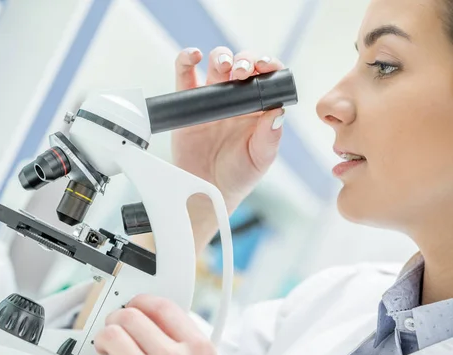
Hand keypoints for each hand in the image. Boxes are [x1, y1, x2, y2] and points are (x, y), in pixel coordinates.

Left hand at [88, 294, 226, 354]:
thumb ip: (186, 340)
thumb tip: (156, 319)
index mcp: (196, 347)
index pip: (162, 306)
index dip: (142, 300)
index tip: (135, 305)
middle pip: (132, 316)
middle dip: (118, 318)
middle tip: (117, 326)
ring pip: (111, 336)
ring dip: (104, 340)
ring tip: (108, 348)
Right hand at [173, 47, 285, 211]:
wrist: (206, 190)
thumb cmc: (237, 176)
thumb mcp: (259, 159)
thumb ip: (269, 138)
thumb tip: (278, 113)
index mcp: (259, 107)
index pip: (268, 76)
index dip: (268, 65)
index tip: (265, 66)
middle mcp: (237, 98)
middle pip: (242, 64)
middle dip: (244, 60)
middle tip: (242, 72)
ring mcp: (212, 98)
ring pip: (216, 63)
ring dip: (221, 56)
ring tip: (223, 66)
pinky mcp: (188, 102)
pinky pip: (185, 75)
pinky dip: (186, 60)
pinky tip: (192, 56)